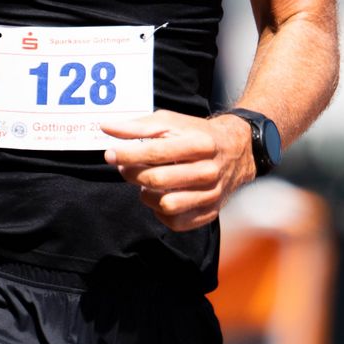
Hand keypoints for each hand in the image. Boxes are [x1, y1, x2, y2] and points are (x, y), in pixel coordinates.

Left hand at [101, 111, 254, 231]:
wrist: (237, 150)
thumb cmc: (197, 134)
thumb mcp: (171, 122)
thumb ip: (138, 126)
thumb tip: (106, 127)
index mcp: (200, 144)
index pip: (156, 153)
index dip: (127, 154)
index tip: (110, 153)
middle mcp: (209, 171)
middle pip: (157, 180)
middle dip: (132, 173)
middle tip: (124, 167)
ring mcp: (211, 194)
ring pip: (165, 204)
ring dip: (146, 194)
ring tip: (146, 182)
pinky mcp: (209, 212)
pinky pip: (175, 221)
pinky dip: (160, 211)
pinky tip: (161, 194)